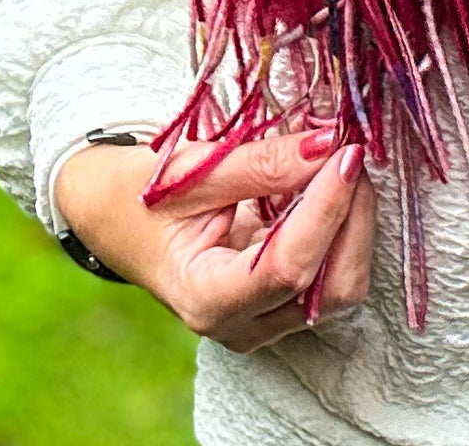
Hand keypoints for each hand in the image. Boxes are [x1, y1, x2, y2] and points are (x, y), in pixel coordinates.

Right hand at [55, 131, 374, 351]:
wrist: (114, 218)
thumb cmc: (140, 195)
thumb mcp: (191, 171)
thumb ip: (263, 162)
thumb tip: (328, 143)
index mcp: (207, 299)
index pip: (288, 267)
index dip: (327, 209)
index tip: (347, 152)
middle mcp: (242, 325)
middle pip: (330, 288)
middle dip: (351, 216)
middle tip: (348, 150)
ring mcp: (265, 321)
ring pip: (341, 285)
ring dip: (354, 220)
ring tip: (339, 162)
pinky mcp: (282, 303)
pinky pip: (333, 272)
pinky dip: (343, 226)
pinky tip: (329, 184)